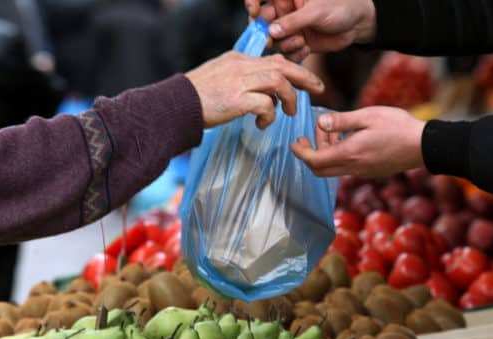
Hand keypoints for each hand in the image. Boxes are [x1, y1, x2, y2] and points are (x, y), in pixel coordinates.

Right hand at [186, 51, 323, 128]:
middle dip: (305, 77)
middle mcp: (241, 67)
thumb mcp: (220, 79)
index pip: (274, 60)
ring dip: (289, 99)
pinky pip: (266, 104)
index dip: (294, 70)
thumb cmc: (196, 98)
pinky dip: (270, 115)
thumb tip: (265, 94)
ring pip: (279, 82)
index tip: (306, 81)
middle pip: (283, 66)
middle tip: (319, 89)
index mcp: (238, 60)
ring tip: (289, 113)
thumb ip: (242, 80)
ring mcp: (239, 82)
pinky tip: (262, 124)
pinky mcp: (237, 100)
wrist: (174, 106)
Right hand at [244, 0, 376, 61]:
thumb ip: (293, 21)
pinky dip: (295, 54)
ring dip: (286, 44)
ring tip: (302, 41)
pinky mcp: (298, 43)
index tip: (254, 13)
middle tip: (272, 39)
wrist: (358, 24)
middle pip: (263, 23)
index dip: (253, 4)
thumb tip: (271, 30)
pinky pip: (287, 53)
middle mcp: (285, 12)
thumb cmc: (340, 7)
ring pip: (275, 40)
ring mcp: (291, 29)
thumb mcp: (316, 11)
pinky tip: (307, 48)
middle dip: (267, 32)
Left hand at [291, 106, 426, 176]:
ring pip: (333, 169)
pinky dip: (339, 155)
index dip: (301, 153)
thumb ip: (342, 121)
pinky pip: (346, 168)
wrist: (423, 146)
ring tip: (332, 131)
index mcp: (350, 154)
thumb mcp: (367, 116)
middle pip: (320, 170)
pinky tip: (347, 139)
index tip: (294, 142)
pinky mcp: (370, 172)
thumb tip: (320, 123)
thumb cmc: (398, 127)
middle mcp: (353, 168)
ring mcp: (362, 172)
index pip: (315, 161)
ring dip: (326, 152)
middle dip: (310, 154)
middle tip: (309, 136)